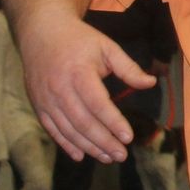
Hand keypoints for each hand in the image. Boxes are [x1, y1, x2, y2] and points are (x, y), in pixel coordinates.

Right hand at [17, 6, 155, 163]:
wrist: (41, 32)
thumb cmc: (80, 40)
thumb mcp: (107, 47)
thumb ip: (128, 68)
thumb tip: (151, 83)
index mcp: (79, 74)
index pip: (98, 104)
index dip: (113, 122)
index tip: (129, 137)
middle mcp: (60, 89)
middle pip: (83, 122)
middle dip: (103, 141)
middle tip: (121, 155)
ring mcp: (46, 99)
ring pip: (68, 129)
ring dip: (88, 146)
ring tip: (107, 158)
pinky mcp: (38, 104)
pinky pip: (51, 129)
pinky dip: (65, 144)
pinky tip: (81, 155)